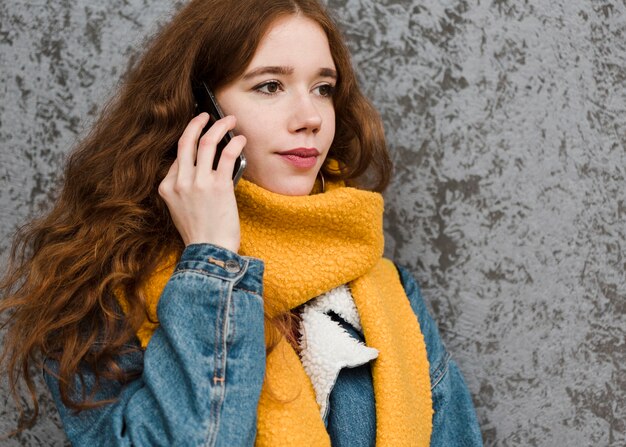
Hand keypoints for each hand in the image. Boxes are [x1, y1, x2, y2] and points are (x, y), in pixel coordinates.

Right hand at [158, 113, 245, 251]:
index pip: (177, 155)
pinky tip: (240, 139)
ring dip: (220, 126)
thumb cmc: (200, 234)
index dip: (190, 140)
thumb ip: (183, 188)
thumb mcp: (179, 209)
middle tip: (207, 115)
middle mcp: (180, 182)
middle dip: (198, 122)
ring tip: (230, 120)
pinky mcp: (219, 186)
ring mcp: (198, 183)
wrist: (209, 252)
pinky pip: (226, 155)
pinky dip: (234, 143)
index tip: (200, 132)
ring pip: (206, 142)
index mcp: (166, 187)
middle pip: (186, 141)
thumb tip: (199, 166)